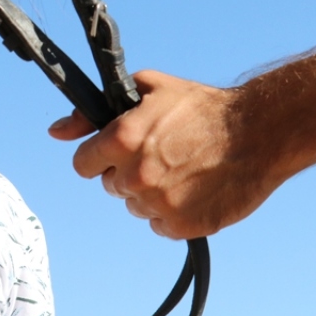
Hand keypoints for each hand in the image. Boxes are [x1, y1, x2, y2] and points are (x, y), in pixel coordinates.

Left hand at [48, 70, 280, 238]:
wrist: (259, 132)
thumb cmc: (202, 107)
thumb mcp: (147, 90)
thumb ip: (93, 113)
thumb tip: (56, 131)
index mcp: (122, 140)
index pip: (83, 165)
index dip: (99, 158)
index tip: (117, 153)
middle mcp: (135, 175)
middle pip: (111, 186)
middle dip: (127, 173)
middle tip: (161, 155)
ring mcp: (159, 203)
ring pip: (135, 206)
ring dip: (151, 193)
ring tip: (183, 169)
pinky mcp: (182, 226)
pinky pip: (160, 225)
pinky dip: (172, 213)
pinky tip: (193, 189)